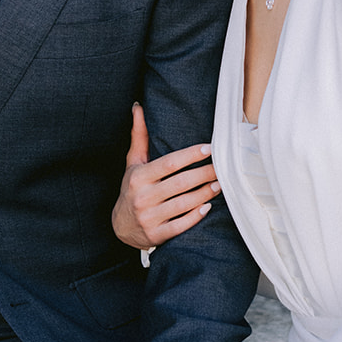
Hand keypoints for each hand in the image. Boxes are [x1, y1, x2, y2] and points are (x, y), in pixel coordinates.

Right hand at [112, 103, 220, 254]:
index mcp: (138, 177)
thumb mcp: (133, 164)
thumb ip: (139, 136)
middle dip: (204, 174)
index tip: (209, 149)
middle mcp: (142, 197)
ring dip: (205, 193)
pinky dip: (196, 216)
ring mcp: (149, 218)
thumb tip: (138, 107)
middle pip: (180, 183)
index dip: (190, 156)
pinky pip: (181, 225)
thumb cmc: (131, 189)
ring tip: (220, 184)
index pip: (169, 163)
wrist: (120, 227)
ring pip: (184, 203)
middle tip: (222, 167)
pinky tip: (208, 206)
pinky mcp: (157, 235)